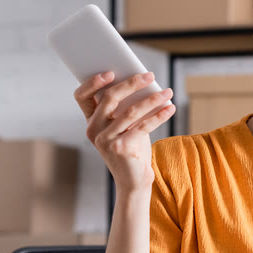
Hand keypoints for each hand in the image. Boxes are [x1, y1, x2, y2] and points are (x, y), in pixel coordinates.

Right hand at [75, 71, 174, 192]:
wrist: (134, 181)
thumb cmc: (132, 149)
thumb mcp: (126, 126)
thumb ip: (126, 107)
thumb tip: (143, 82)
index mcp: (91, 121)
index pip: (82, 96)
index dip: (93, 82)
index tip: (111, 71)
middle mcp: (94, 130)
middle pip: (110, 98)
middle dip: (131, 83)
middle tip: (150, 75)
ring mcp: (106, 140)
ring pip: (130, 111)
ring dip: (152, 99)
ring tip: (168, 92)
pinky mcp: (121, 148)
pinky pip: (143, 126)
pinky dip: (159, 115)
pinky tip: (170, 108)